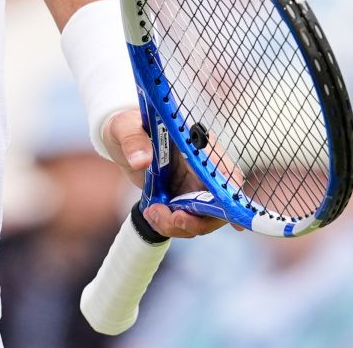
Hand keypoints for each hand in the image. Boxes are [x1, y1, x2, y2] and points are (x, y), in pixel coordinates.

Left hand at [105, 108, 227, 239]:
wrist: (120, 140)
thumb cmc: (127, 126)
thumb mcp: (125, 127)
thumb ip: (133, 140)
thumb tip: (142, 160)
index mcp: (196, 145)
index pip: (224, 171)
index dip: (232, 193)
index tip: (229, 213)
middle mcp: (202, 167)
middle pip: (219, 203)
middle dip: (198, 219)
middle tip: (173, 218)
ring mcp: (193, 185)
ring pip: (203, 217)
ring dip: (180, 225)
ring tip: (152, 213)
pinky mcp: (181, 199)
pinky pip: (186, 221)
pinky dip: (171, 226)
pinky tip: (153, 216)